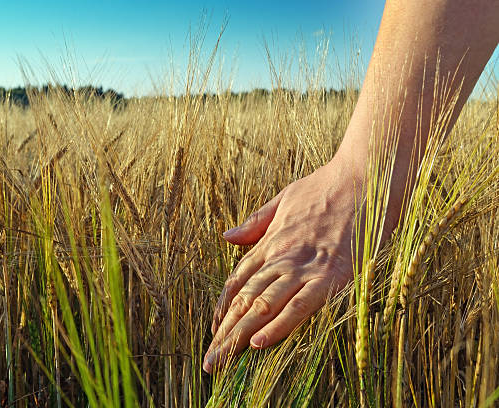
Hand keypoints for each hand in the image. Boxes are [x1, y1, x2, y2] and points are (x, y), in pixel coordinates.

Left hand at [204, 157, 377, 373]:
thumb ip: (255, 222)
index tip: (213, 331)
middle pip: (244, 301)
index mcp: (270, 243)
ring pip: (264, 307)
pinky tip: (259, 344)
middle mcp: (281, 258)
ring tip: (223, 361)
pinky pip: (299, 306)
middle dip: (225, 333)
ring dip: (240, 336)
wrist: (363, 176)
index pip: (237, 282)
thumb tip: (226, 236)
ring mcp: (304, 268)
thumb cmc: (325, 186)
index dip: (223, 309)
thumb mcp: (283, 198)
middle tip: (209, 362)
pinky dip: (278, 325)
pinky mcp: (330, 276)